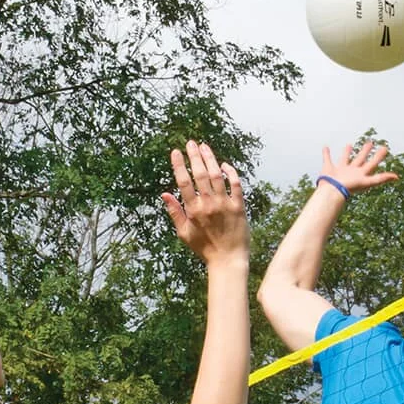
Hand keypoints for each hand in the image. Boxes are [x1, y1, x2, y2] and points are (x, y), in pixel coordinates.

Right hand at [161, 141, 248, 264]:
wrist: (228, 261)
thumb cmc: (204, 249)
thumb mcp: (184, 233)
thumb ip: (175, 212)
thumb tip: (164, 193)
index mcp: (193, 211)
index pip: (184, 182)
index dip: (179, 165)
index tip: (175, 152)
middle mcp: (209, 205)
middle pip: (200, 174)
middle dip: (194, 156)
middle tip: (190, 143)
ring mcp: (225, 205)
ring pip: (217, 175)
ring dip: (210, 159)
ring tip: (204, 147)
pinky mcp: (239, 207)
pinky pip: (236, 185)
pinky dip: (231, 173)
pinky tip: (225, 164)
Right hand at [319, 141, 398, 195]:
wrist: (333, 191)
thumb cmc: (349, 188)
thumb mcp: (368, 182)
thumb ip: (381, 179)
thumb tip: (397, 177)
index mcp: (360, 174)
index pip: (372, 164)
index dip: (379, 157)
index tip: (384, 148)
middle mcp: (351, 171)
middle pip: (361, 159)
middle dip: (365, 151)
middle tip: (370, 142)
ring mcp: (340, 170)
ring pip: (345, 158)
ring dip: (347, 152)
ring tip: (349, 145)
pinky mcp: (328, 168)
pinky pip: (327, 159)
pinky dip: (326, 153)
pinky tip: (325, 147)